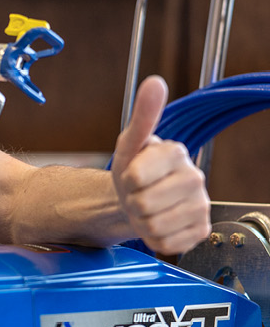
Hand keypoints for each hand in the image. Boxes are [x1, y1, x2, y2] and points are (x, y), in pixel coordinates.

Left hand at [111, 75, 210, 254]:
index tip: (131, 174)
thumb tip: (155, 83)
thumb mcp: (130, 143)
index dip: (126, 179)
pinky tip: (159, 223)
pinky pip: (165, 243)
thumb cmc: (133, 169)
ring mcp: (200, 206)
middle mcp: (194, 178)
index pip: (136, 177)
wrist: (138, 199)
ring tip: (147, 208)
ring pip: (153, 226)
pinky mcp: (200, 230)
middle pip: (144, 204)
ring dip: (142, 221)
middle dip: (132, 202)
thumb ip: (143, 115)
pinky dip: (155, 238)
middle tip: (138, 194)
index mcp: (177, 152)